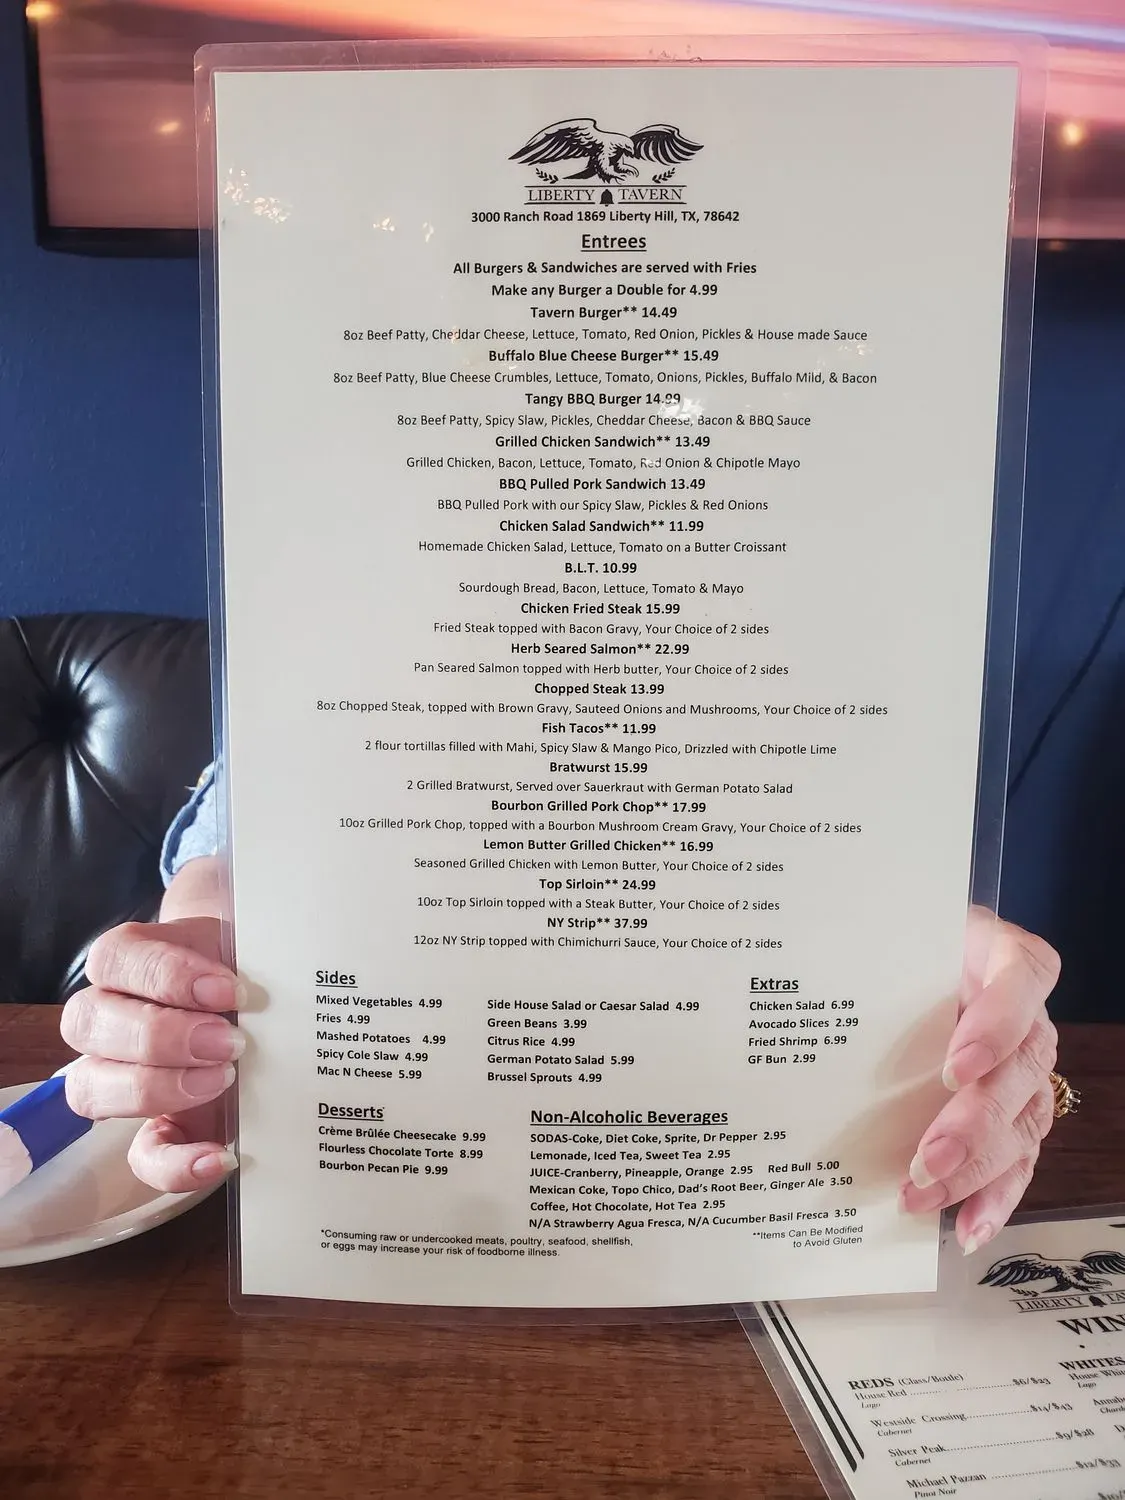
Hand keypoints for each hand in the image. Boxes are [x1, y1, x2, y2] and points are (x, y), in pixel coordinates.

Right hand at [61, 906, 243, 1192]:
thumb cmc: (250, 961)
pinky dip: (173, 1164)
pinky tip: (218, 1156)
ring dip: (155, 1088)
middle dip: (161, 1035)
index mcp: (128, 960)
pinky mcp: (158, 1125)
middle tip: (230, 1040)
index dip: (166, 975)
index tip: (229, 988)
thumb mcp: (247, 942)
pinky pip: (140, 1155)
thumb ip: (247, 943)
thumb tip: (266, 949)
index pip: (114, 959)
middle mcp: (108, 1016)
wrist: (269, 996)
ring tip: (223, 1079)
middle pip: (86, 1022)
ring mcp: (122, 1076)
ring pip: (89, 1087)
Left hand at [901, 907, 1060, 1254]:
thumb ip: (867, 956)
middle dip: (976, 1121)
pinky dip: (993, 1197)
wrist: (900, 969)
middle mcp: (1026, 1015)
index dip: (999, 1025)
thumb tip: (797, 995)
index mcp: (1000, 957)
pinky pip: (1019, 1160)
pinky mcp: (1013, 1115)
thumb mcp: (884, 941)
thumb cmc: (891, 954)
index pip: (1023, 978)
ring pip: (1024, 1121)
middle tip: (927, 1159)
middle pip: (1024, 1067)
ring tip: (924, 1195)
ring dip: (977, 1169)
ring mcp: (1024, 1069)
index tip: (957, 1066)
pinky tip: (965, 1228)